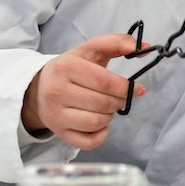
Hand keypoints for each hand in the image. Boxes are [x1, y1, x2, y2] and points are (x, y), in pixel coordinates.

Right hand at [21, 33, 143, 150]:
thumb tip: (145, 47)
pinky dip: (100, 135)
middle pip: (103, 104)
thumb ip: (117, 43)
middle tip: (120, 97)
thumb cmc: (71, 68)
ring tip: (106, 107)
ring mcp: (55, 115)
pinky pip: (88, 142)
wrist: (40, 88)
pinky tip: (100, 124)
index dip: (126, 87)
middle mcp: (56, 91)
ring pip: (96, 123)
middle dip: (119, 101)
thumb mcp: (90, 49)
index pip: (104, 82)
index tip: (138, 88)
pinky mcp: (59, 133)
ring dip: (109, 116)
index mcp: (65, 67)